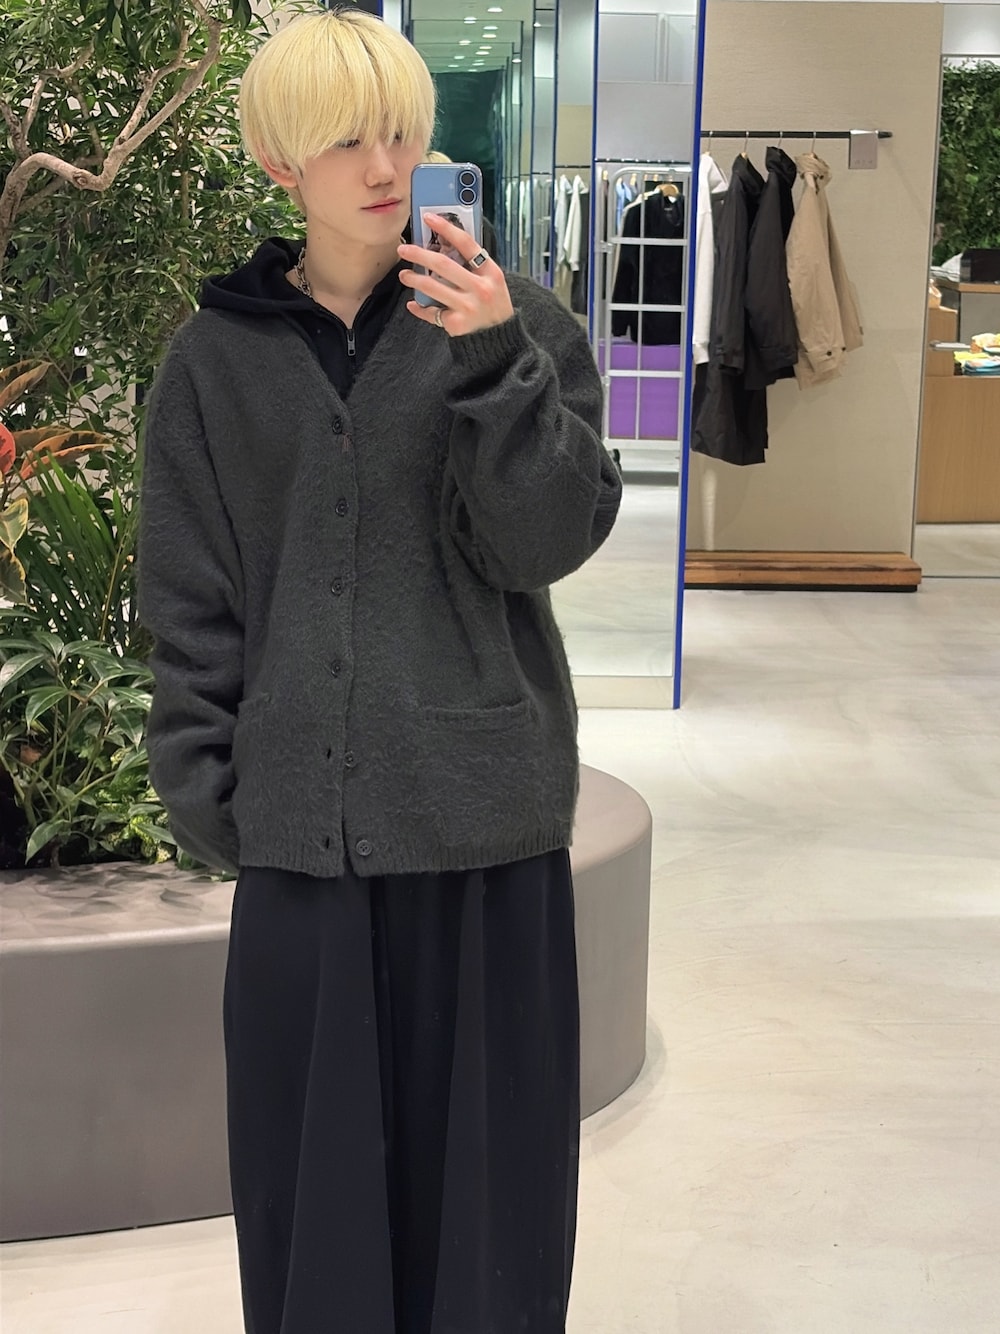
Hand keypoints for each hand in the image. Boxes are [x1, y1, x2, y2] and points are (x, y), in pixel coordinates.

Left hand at [398, 214, 513, 336]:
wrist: (499, 338)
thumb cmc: (493, 305)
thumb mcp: (492, 281)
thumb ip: (474, 265)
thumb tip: (444, 245)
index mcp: (490, 273)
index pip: (467, 244)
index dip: (446, 228)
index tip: (429, 218)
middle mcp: (480, 289)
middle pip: (443, 265)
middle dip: (419, 255)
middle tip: (404, 250)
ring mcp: (468, 307)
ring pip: (432, 287)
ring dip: (414, 279)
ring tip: (404, 275)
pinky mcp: (457, 324)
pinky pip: (432, 313)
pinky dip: (420, 308)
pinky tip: (413, 304)